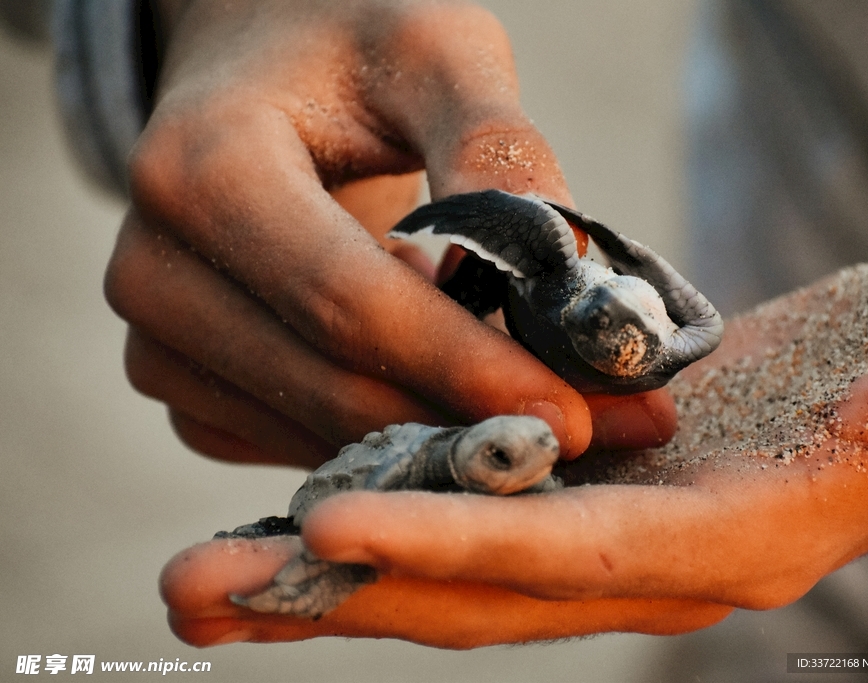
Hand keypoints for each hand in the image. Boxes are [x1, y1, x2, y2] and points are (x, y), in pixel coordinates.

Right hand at [104, 0, 677, 467]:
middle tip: (589, 435)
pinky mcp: (180, 381)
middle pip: (334, 384)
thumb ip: (496, 147)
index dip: (467, 367)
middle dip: (469, 422)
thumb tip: (558, 277)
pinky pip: (288, 444)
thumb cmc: (350, 54)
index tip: (577, 412)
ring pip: (315, 430)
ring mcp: (157, 337)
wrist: (257, 80)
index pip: (350, 301)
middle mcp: (154, 267)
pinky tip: (434, 399)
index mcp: (203, 168)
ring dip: (432, 438)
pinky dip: (377, 440)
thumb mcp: (437, 54)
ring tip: (524, 410)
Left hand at [161, 236, 867, 646]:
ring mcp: (625, 524)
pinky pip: (473, 510)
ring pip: (457, 562)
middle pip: (484, 589)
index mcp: (744, 535)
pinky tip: (292, 501)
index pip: (576, 554)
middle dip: (345, 589)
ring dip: (332, 567)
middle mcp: (665, 554)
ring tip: (203, 567)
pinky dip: (385, 510)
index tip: (327, 519)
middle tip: (195, 585)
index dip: (458, 542)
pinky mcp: (602, 482)